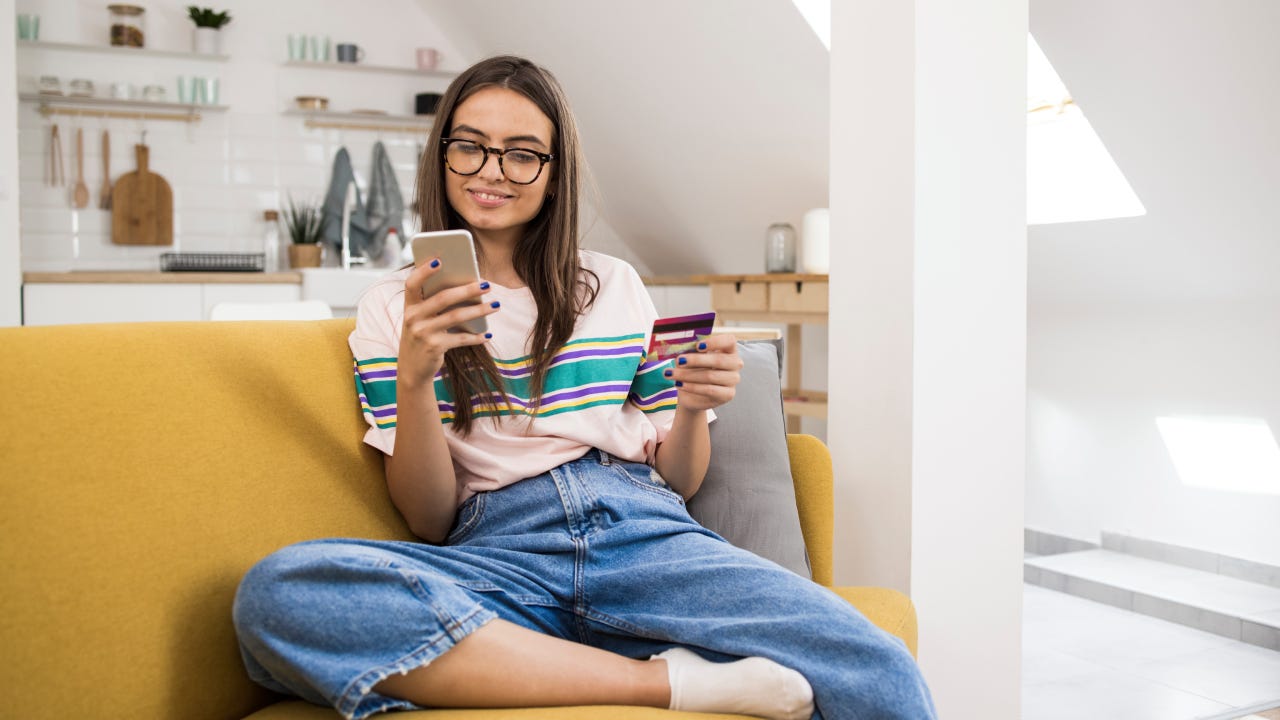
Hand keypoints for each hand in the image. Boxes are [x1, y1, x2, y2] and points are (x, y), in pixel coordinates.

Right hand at [397, 260, 498, 388]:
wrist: (411, 370)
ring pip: (456, 316)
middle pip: (443, 298)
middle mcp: (413, 317)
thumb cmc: (421, 337)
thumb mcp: (420, 319)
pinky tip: (487, 334)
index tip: (440, 260)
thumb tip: (467, 286)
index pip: (412, 283)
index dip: (424, 271)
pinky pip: (460, 338)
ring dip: (479, 310)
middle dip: (468, 289)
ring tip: (496, 305)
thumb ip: (433, 304)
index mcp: (409, 306)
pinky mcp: (434, 347)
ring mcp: (422, 333)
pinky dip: (475, 336)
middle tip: (488, 285)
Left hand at [665, 333, 742, 413]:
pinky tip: (679, 384)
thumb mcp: (690, 358)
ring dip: (688, 375)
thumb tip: (681, 350)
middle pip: (719, 360)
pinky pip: (709, 390)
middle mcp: (735, 363)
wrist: (692, 394)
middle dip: (696, 360)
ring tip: (671, 374)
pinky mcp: (728, 394)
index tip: (697, 346)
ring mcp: (733, 379)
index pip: (729, 341)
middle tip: (679, 360)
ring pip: (710, 376)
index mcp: (729, 349)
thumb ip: (689, 351)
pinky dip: (692, 387)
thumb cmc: (693, 370)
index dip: (715, 342)